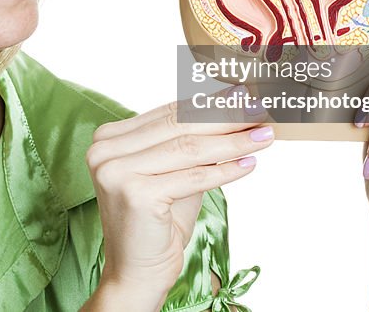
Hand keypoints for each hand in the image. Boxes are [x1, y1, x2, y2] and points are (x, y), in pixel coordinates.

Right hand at [85, 93, 272, 306]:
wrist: (137, 272)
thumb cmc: (158, 223)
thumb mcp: (175, 173)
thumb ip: (193, 144)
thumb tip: (236, 111)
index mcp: (109, 138)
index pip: (168, 113)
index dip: (209, 104)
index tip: (243, 97)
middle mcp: (105, 150)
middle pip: (178, 126)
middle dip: (225, 118)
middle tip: (260, 112)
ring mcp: (116, 171)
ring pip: (188, 149)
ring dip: (232, 142)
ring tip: (263, 136)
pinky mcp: (135, 193)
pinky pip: (192, 177)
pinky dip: (225, 170)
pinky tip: (248, 164)